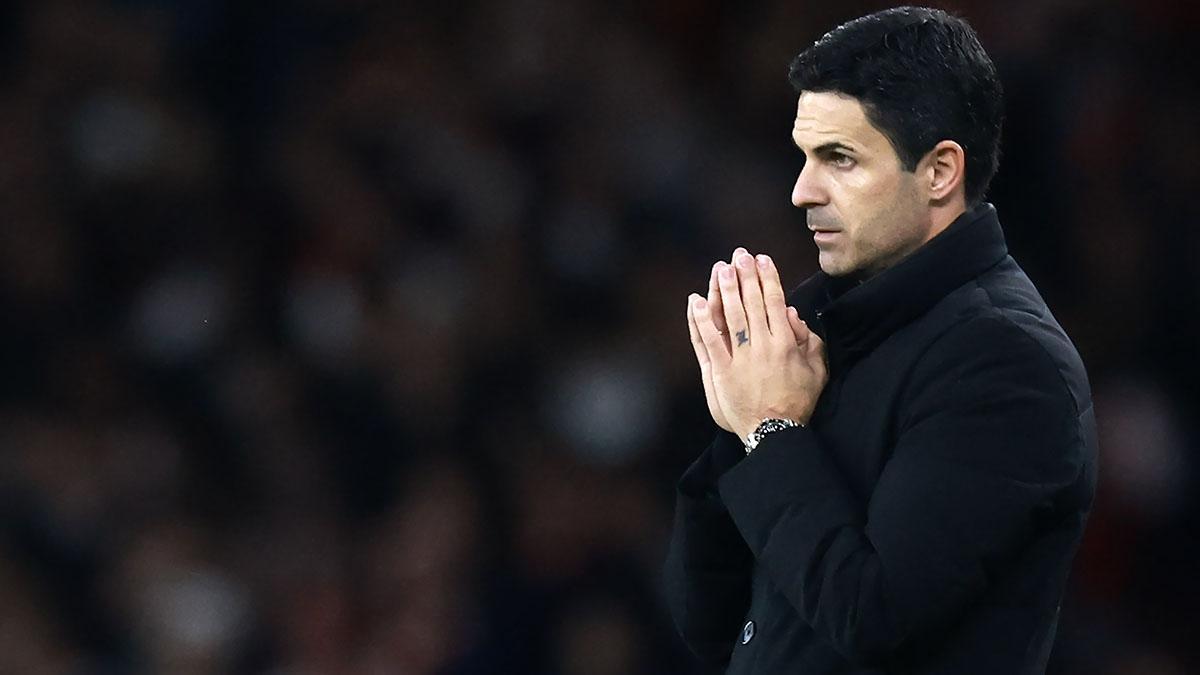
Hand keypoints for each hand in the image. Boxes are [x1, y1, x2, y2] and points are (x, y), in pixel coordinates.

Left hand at [688, 249, 827, 439]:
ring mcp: (740, 358)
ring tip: (720, 268)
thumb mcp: (817, 371)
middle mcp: (762, 346)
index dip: (768, 278)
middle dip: (745, 276)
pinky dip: (702, 320)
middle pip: (751, 303)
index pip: (775, 302)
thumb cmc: (798, 403)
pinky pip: (709, 341)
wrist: (776, 433)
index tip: (762, 259)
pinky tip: (696, 301)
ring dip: (724, 290)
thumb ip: (809, 342)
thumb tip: (793, 314)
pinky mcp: (721, 372)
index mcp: (786, 343)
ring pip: (730, 316)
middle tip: (739, 255)